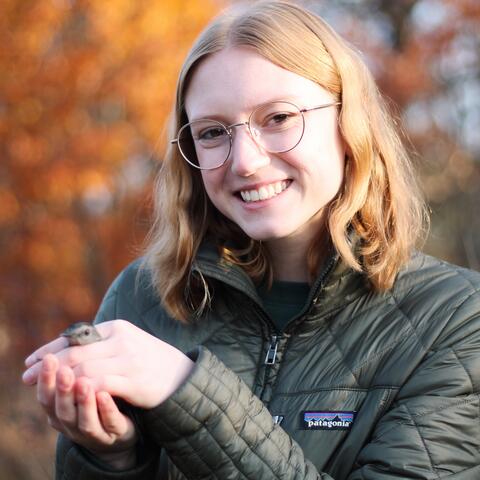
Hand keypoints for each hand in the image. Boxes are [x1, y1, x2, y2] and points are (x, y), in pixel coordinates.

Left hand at [23, 319, 193, 408]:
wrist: (181, 375)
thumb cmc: (148, 361)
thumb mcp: (125, 344)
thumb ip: (100, 344)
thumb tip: (66, 349)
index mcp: (117, 327)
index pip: (75, 337)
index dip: (49, 349)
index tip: (30, 361)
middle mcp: (122, 339)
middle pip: (76, 353)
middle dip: (48, 366)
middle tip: (26, 377)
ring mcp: (129, 359)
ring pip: (85, 370)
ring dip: (62, 382)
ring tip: (45, 391)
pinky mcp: (135, 380)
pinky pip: (102, 385)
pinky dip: (83, 391)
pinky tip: (71, 398)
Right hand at [38, 354, 136, 469]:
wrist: (131, 418)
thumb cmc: (101, 392)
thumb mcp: (85, 378)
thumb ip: (75, 364)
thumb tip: (64, 337)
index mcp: (61, 410)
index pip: (46, 396)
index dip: (45, 378)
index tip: (46, 358)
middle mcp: (74, 424)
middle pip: (62, 409)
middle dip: (61, 388)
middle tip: (62, 369)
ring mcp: (96, 432)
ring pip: (84, 422)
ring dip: (83, 401)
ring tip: (82, 382)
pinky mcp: (117, 432)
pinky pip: (111, 424)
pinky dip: (106, 410)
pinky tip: (105, 395)